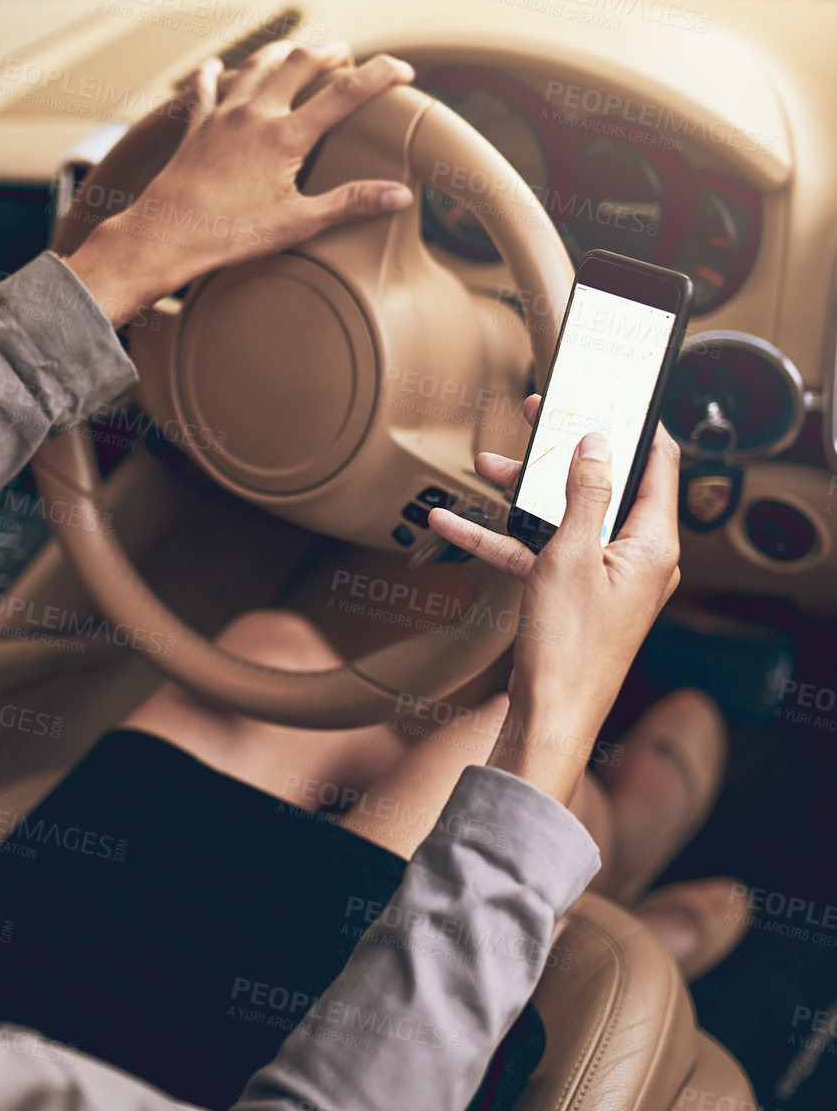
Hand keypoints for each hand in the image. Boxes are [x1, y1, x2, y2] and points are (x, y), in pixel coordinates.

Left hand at [66, 41, 414, 326]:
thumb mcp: (298, 223)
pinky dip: (215, 73)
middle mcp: (255, 114)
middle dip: (329, 51)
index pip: (346, 92)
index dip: (382, 75)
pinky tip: (217, 66)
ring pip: (256, 64)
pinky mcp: (196, 125)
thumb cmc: (231, 234)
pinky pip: (206, 87)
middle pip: (300, 62)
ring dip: (281, 52)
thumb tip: (399, 195)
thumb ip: (350, 203)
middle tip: (347, 53)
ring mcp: (223, 115)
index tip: (405, 71)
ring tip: (297, 51)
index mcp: (286, 136)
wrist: (166, 234)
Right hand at [428, 397, 681, 804]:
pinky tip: (452, 523)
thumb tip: (597, 443)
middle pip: (602, 485)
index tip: (609, 392)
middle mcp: (634, 556)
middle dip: (561, 452)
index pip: (657, 463)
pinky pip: (536, 552)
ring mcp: (601, 576)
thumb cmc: (571, 648)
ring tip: (484, 463)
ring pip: (563, 516)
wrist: (549, 717)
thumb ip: (583, 493)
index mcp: (652, 543)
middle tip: (536, 416)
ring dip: (522, 492)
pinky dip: (500, 537)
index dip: (634, 424)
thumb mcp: (572, 555)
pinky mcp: (570, 594)